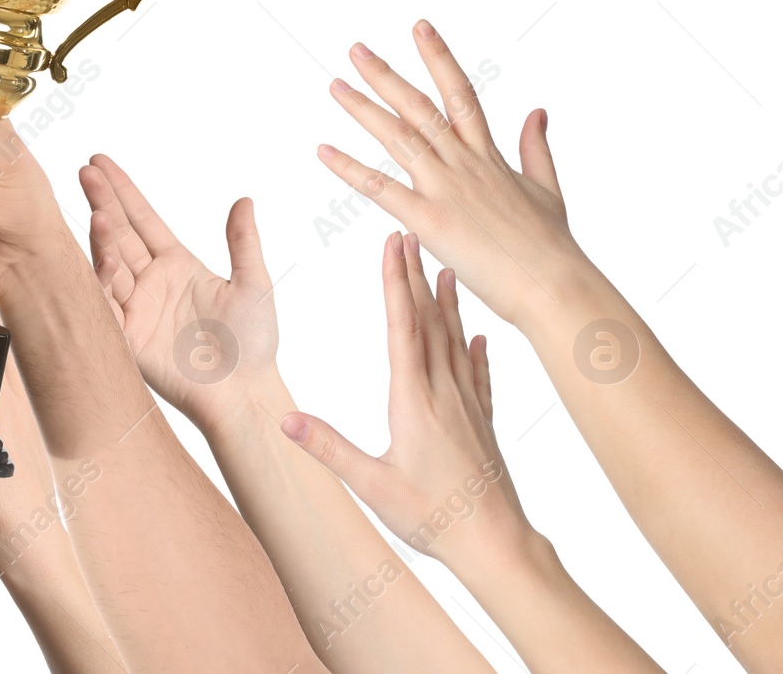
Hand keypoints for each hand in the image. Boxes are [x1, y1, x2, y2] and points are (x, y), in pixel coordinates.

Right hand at [78, 155, 279, 431]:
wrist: (244, 393)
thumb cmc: (253, 344)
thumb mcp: (254, 284)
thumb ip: (244, 242)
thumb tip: (245, 201)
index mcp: (178, 265)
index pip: (143, 220)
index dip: (123, 192)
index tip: (100, 164)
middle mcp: (152, 282)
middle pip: (120, 234)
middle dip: (103, 201)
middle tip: (85, 171)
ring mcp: (137, 308)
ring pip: (111, 263)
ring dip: (103, 237)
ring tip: (99, 211)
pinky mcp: (129, 337)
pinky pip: (108, 303)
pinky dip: (102, 279)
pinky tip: (102, 255)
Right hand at [280, 232, 531, 573]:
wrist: (497, 545)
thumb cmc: (434, 520)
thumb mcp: (372, 486)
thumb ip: (329, 449)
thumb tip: (285, 421)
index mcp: (414, 402)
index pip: (402, 328)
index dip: (394, 283)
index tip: (392, 245)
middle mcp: (444, 394)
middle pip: (429, 322)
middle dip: (416, 277)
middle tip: (410, 238)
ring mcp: (468, 407)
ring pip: (455, 341)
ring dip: (448, 303)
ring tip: (444, 270)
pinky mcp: (483, 425)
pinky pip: (480, 375)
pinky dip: (477, 351)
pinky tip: (478, 338)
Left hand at [318, 20, 586, 324]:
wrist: (554, 285)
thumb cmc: (551, 247)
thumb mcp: (547, 188)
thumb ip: (536, 147)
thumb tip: (537, 110)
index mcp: (490, 156)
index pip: (460, 93)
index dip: (438, 58)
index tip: (419, 28)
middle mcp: (465, 164)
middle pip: (420, 107)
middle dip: (386, 76)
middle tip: (355, 50)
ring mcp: (446, 188)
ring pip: (398, 137)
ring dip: (363, 109)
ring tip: (335, 86)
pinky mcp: (430, 219)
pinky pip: (380, 189)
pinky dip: (350, 169)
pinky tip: (324, 151)